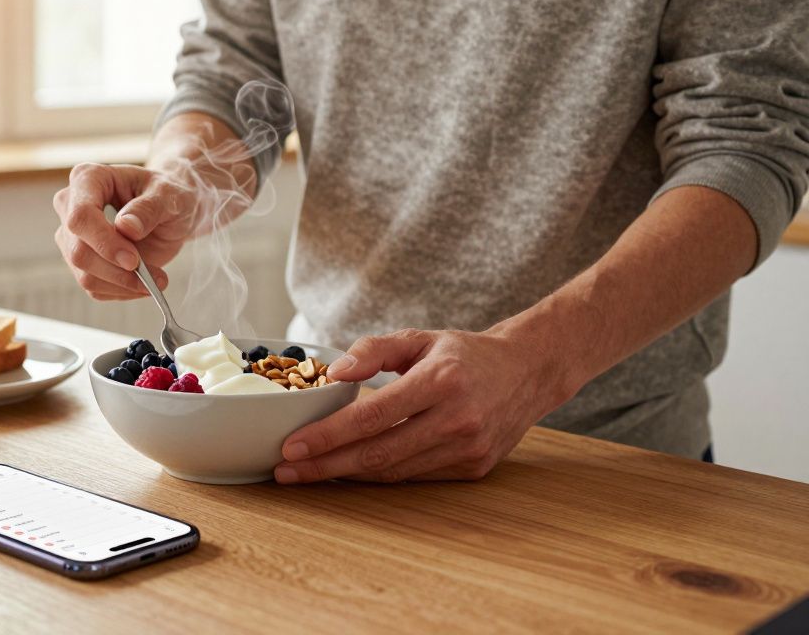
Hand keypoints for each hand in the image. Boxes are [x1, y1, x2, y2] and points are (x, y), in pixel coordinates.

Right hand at [53, 163, 194, 299]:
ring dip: (124, 284)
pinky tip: (145, 282)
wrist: (170, 209)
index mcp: (88, 179)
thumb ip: (148, 208)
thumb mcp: (169, 195)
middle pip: (79, 251)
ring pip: (85, 275)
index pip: (80, 217)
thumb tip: (126, 227)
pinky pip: (95, 288)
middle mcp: (71, 207)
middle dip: (117, 271)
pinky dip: (123, 291)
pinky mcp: (82, 262)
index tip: (134, 260)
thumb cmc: (167, 194)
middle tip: (154, 276)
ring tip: (157, 279)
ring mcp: (73, 237)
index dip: (104, 243)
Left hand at [274, 328, 577, 482]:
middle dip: (325, 466)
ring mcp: (468, 448)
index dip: (328, 436)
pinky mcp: (474, 468)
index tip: (292, 446)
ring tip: (308, 473)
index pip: (371, 417)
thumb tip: (334, 373)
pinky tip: (349, 471)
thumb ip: (374, 350)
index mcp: (440, 381)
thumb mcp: (419, 338)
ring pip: (394, 471)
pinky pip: (415, 476)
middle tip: (286, 471)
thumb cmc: (466, 354)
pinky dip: (378, 476)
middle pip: (378, 453)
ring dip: (346, 476)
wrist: (529, 371)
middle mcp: (457, 419)